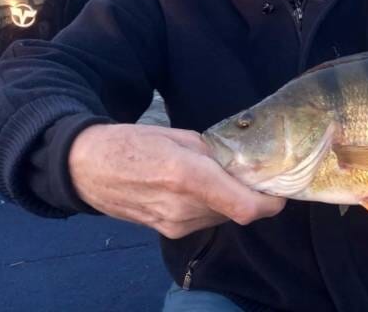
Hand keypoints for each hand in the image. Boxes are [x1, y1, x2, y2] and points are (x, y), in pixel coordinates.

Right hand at [69, 124, 285, 238]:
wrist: (87, 168)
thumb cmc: (132, 142)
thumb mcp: (179, 136)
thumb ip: (214, 153)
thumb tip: (240, 165)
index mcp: (189, 176)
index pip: (245, 207)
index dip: (270, 203)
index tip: (280, 192)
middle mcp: (184, 208)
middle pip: (236, 210)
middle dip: (249, 195)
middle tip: (250, 174)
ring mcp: (175, 224)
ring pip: (221, 217)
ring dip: (229, 200)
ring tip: (218, 176)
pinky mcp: (167, 231)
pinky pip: (203, 220)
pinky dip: (211, 206)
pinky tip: (200, 188)